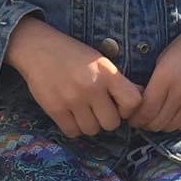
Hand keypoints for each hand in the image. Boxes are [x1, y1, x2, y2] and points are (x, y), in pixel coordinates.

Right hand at [5, 18, 142, 137]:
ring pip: (92, 130)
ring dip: (90, 124)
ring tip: (83, 110)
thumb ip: (118, 81)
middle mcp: (92, 87)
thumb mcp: (100, 61)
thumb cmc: (73, 54)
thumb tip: (141, 98)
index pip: (133, 102)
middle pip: (112, 123)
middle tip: (98, 108)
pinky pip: (72, 132)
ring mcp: (72, 99)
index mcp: (107, 72)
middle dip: (107, 118)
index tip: (119, 104)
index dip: (128, 108)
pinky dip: (74, 127)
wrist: (38, 48)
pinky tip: (71, 114)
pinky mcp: (55, 109)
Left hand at [128, 15, 180, 132]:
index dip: (135, 118)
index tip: (130, 116)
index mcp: (166, 77)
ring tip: (155, 118)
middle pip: (157, 122)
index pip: (146, 110)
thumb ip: (152, 82)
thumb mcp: (163, 58)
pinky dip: (175, 124)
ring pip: (171, 127)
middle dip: (145, 123)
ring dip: (160, 125)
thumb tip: (140, 103)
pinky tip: (171, 115)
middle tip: (140, 119)